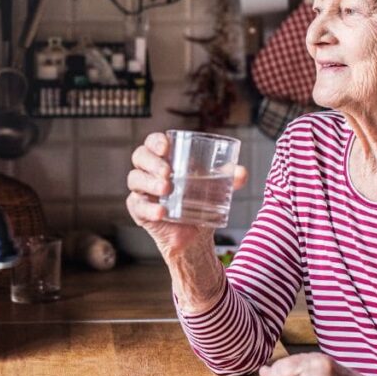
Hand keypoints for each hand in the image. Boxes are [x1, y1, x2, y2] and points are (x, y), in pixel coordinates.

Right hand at [125, 132, 247, 257]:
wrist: (196, 234)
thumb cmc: (200, 201)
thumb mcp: (216, 187)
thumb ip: (229, 177)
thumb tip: (241, 172)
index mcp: (165, 158)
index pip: (153, 142)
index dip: (155, 141)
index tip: (167, 147)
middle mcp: (149, 171)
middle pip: (140, 157)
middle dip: (152, 162)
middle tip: (168, 172)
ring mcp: (142, 190)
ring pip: (135, 179)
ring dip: (150, 183)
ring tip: (167, 189)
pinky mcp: (139, 211)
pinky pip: (138, 206)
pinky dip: (149, 208)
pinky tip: (161, 211)